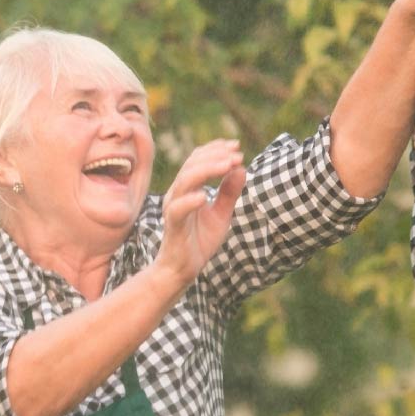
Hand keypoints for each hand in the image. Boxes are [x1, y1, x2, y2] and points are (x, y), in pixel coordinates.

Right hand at [155, 139, 245, 287]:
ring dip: (207, 170)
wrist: (182, 270)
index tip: (236, 146)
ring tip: (227, 165)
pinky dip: (190, 201)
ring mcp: (173, 208)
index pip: (197, 159)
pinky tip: (205, 196)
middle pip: (192, 165)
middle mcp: (177, 193)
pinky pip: (178, 209)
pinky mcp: (173, 225)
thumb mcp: (221, 214)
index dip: (215, 149)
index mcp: (187, 188)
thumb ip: (229, 192)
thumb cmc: (199, 240)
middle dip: (215, 156)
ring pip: (185, 180)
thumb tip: (241, 168)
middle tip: (237, 155)